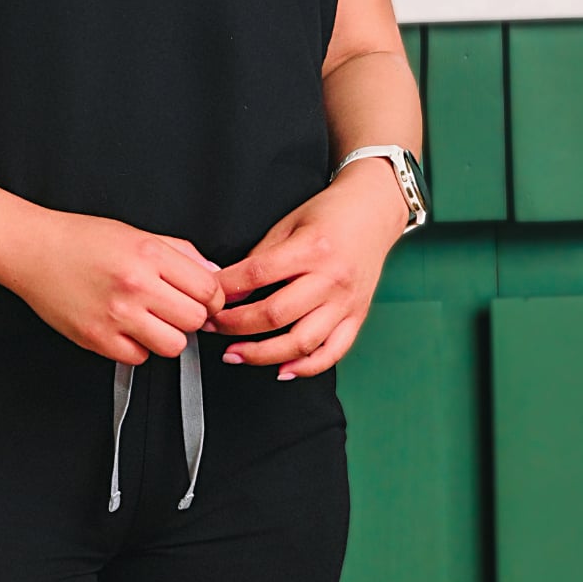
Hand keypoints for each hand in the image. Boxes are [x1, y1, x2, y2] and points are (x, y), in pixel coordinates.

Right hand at [7, 212, 225, 364]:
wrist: (31, 249)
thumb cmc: (80, 239)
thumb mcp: (135, 233)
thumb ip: (179, 252)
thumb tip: (213, 273)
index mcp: (148, 254)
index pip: (208, 289)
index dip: (212, 297)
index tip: (203, 298)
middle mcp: (135, 284)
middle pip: (195, 320)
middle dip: (191, 316)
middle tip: (174, 308)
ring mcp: (116, 315)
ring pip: (173, 345)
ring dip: (167, 335)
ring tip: (151, 320)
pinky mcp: (97, 339)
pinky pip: (139, 357)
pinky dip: (137, 347)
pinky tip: (125, 327)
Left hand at [208, 167, 409, 378]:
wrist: (374, 211)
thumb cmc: (332, 213)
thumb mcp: (289, 223)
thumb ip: (262, 256)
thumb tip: (230, 285)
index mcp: (312, 249)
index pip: (258, 275)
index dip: (226, 289)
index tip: (208, 297)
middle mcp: (331, 279)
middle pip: (275, 314)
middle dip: (235, 326)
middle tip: (212, 326)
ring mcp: (346, 303)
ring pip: (301, 342)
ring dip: (262, 354)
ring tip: (236, 353)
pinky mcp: (357, 317)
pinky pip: (332, 353)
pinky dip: (306, 368)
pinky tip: (282, 369)